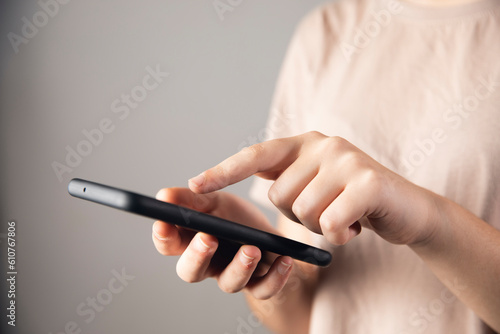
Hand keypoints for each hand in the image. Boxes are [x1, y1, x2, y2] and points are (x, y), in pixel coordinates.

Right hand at [152, 187, 293, 298]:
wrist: (274, 241)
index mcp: (193, 241)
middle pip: (190, 272)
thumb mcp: (217, 202)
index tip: (164, 222)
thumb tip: (164, 195)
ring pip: (229, 284)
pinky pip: (265, 289)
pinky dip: (275, 276)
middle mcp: (210, 264)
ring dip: (240, 267)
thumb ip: (192, 199)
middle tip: (207, 238)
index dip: (163, 236)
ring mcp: (235, 276)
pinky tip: (284, 259)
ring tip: (252, 249)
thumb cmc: (239, 222)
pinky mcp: (261, 284)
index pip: (168, 244)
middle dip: (196, 257)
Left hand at [188, 131, 438, 245]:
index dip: (224, 170)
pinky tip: (357, 226)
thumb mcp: (316, 186)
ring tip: (343, 216)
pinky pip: (329, 223)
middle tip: (326, 212)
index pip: (256, 155)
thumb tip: (244, 184)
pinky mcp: (367, 182)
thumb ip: (287, 180)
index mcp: (305, 144)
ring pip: (303, 212)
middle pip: (278, 197)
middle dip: (297, 217)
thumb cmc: (353, 201)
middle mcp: (323, 144)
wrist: (407, 208)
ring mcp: (346, 160)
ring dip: (320, 226)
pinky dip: (340, 234)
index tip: (194, 184)